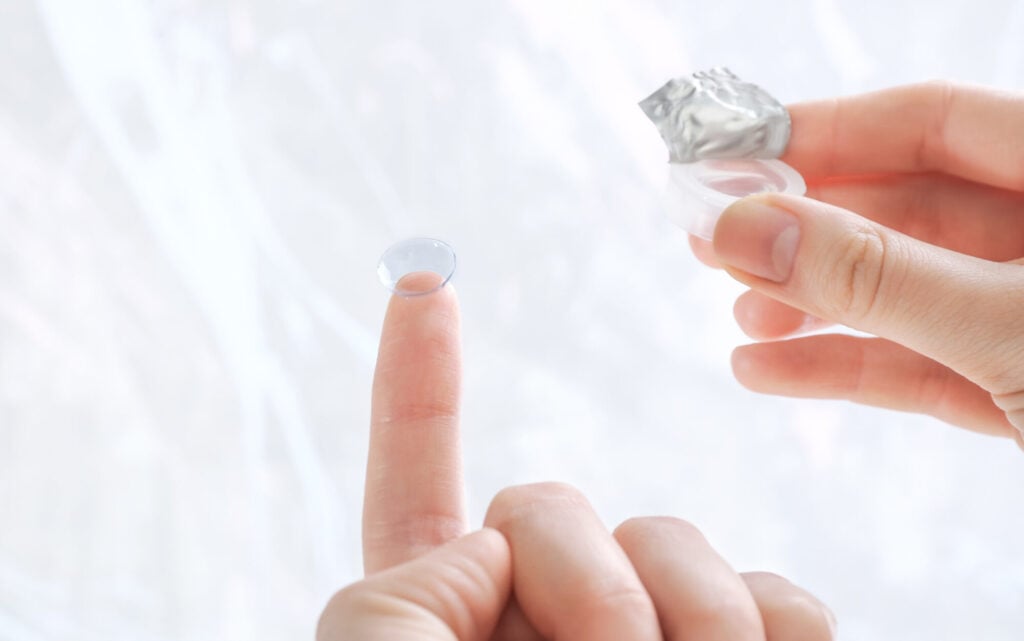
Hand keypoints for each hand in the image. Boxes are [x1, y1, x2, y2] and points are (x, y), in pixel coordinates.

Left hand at [317, 273, 835, 639]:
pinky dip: (776, 627)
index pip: (414, 478)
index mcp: (436, 625)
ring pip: (679, 545)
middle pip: (557, 506)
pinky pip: (780, 603)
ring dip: (689, 607)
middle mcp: (539, 624)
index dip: (412, 382)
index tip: (421, 283)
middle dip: (581, 569)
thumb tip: (489, 550)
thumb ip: (397, 590)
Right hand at [690, 82, 1023, 448]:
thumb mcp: (1005, 320)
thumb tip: (746, 229)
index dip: (826, 133)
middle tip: (712, 239)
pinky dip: (845, 366)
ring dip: (813, 303)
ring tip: (741, 316)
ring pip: (905, 291)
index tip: (732, 155)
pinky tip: (768, 370)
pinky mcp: (1019, 389)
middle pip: (905, 208)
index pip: (933, 122)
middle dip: (802, 229)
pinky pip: (920, 364)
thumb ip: (876, 275)